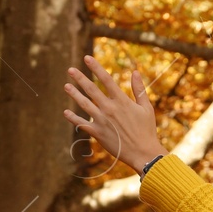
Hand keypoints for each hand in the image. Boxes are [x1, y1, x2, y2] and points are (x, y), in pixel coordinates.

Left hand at [62, 56, 167, 171]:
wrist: (143, 153)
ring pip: (84, 104)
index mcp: (122, 101)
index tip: (87, 58)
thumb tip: (135, 72)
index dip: (96, 67)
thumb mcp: (146, 108)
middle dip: (80, 78)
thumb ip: (139, 89)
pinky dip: (73, 118)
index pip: (106, 79)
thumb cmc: (146, 130)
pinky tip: (66, 112)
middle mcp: (110, 108)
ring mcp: (102, 121)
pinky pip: (82, 124)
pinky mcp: (98, 133)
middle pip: (91, 89)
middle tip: (70, 70)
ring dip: (74, 94)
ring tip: (66, 86)